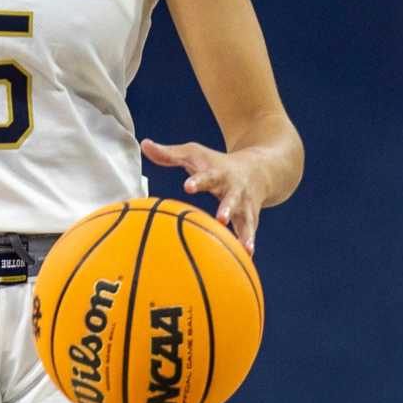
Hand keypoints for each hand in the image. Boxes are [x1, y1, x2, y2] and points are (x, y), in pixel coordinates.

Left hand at [141, 138, 265, 253]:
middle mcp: (234, 189)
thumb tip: (144, 145)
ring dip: (244, 232)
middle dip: (227, 208)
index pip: (207, 176)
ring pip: (245, 219)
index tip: (188, 186)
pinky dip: (248, 243)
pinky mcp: (250, 217)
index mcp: (218, 174)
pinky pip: (249, 232)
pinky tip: (247, 257)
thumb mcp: (194, 153)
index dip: (198, 181)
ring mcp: (244, 205)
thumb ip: (169, 154)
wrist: (258, 170)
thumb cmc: (216, 163)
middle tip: (221, 218)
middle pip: (231, 199)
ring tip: (243, 248)